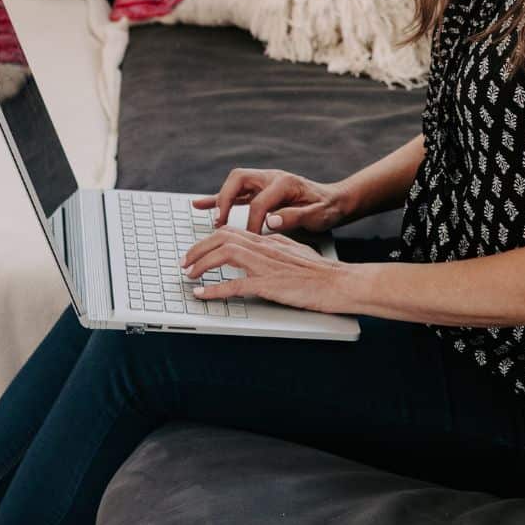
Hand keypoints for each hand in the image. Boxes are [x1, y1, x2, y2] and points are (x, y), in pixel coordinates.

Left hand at [179, 228, 356, 314]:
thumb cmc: (321, 272)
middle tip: (185, 262)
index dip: (209, 240)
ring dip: (201, 264)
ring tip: (189, 274)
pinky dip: (214, 289)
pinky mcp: (269, 284)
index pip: (232, 231)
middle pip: (222, 237)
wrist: (339, 282)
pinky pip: (235, 284)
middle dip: (198, 249)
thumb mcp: (295, 253)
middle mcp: (265, 247)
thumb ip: (276, 248)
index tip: (197, 252)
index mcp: (269, 240)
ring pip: (224, 255)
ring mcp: (266, 265)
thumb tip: (262, 249)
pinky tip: (203, 293)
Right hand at [191, 168, 348, 235]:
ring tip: (212, 220)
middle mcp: (271, 177)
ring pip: (234, 184)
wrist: (334, 200)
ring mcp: (264, 181)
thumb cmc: (327, 209)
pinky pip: (235, 192)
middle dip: (226, 201)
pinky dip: (217, 198)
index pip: (259, 202)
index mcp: (285, 183)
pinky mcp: (260, 189)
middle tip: (221, 224)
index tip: (251, 240)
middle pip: (239, 180)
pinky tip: (200, 205)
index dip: (252, 222)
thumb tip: (271, 221)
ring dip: (220, 200)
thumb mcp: (318, 215)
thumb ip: (295, 217)